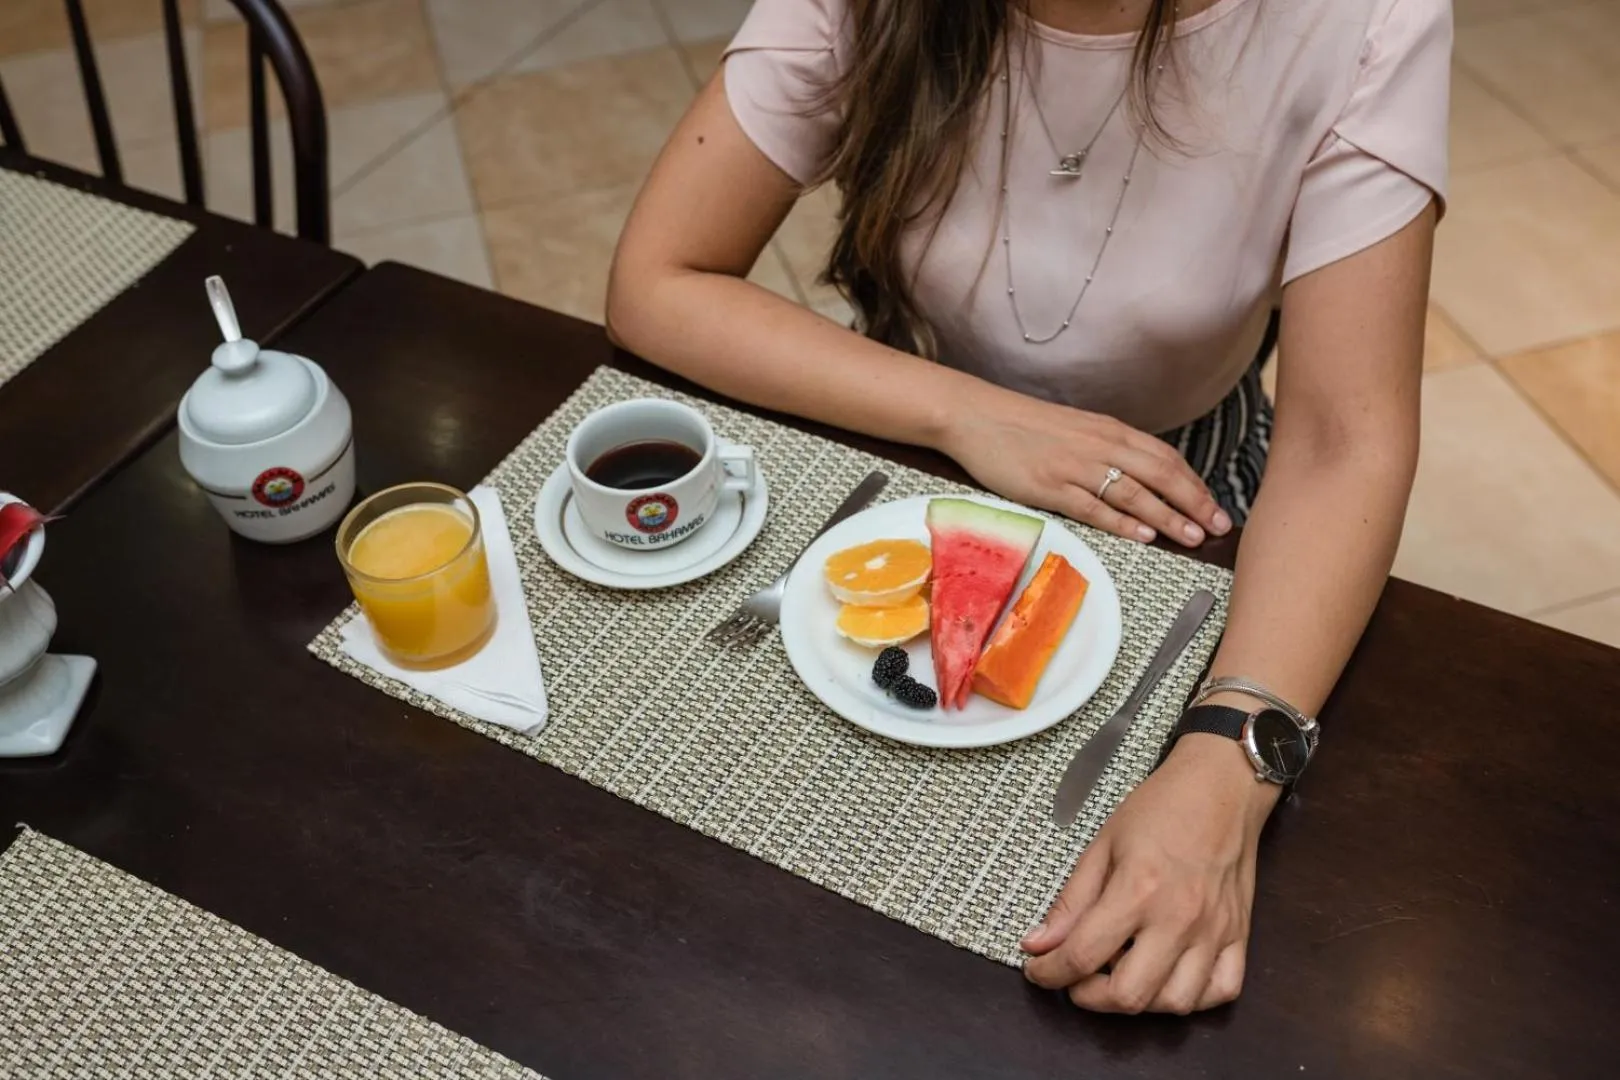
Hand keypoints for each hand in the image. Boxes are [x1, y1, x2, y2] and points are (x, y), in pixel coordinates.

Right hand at [936, 385, 1229, 546]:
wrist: (977, 416)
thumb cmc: (1023, 426)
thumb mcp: (1076, 430)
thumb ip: (1107, 450)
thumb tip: (1138, 477)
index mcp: (1109, 430)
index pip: (1165, 458)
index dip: (1195, 484)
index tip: (1216, 506)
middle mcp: (1099, 445)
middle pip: (1161, 475)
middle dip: (1195, 502)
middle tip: (1219, 527)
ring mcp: (1075, 466)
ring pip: (1135, 493)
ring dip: (1169, 516)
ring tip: (1194, 536)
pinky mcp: (1050, 486)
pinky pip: (1095, 506)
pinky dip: (1122, 522)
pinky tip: (1144, 536)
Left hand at [1021, 735, 1279, 1013]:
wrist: (1222, 787)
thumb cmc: (1160, 808)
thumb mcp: (1101, 844)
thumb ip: (1070, 900)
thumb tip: (1037, 944)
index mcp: (1137, 890)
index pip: (1082, 955)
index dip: (1048, 973)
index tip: (1038, 970)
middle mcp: (1179, 917)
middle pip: (1129, 995)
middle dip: (1089, 997)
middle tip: (1076, 978)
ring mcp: (1214, 931)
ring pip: (1176, 1003)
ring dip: (1140, 1002)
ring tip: (1121, 975)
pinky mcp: (1240, 935)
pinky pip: (1222, 991)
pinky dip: (1193, 998)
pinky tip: (1169, 977)